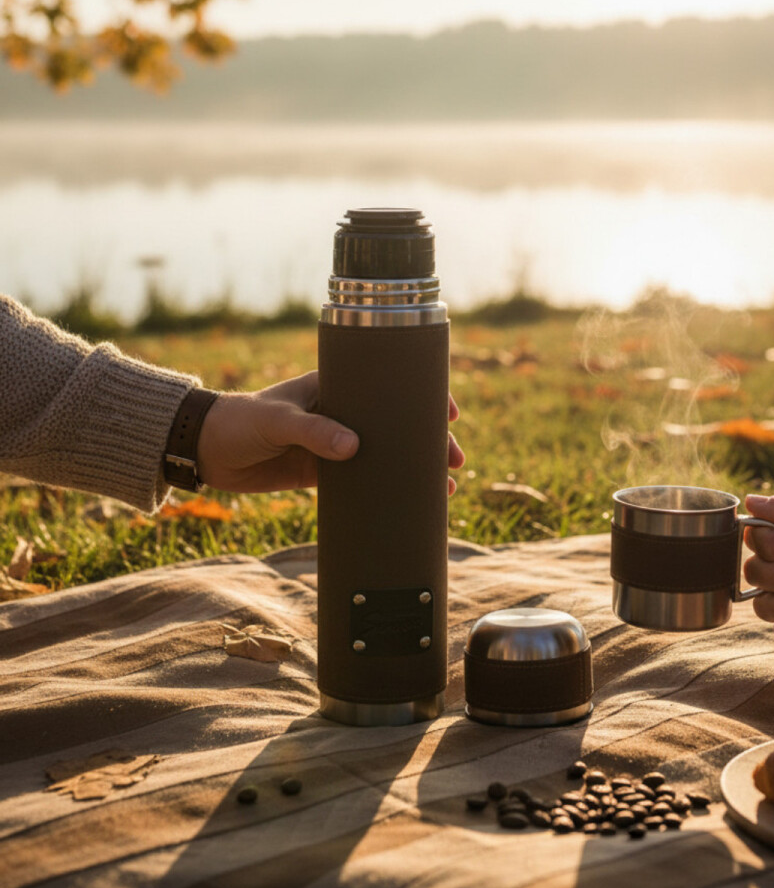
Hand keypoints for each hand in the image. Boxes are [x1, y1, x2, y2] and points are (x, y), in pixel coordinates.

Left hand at [196, 373, 464, 494]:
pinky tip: (407, 501)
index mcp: (334, 386)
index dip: (421, 397)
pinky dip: (385, 489)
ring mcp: (333, 443)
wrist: (205, 451)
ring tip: (444, 487)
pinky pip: (362, 480)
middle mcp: (340, 413)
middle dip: (428, 440)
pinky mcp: (321, 472)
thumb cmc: (240, 421)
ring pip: (385, 454)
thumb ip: (313, 432)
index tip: (448, 412)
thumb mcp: (277, 421)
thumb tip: (354, 447)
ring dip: (412, 468)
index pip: (387, 386)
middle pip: (395, 424)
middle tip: (454, 460)